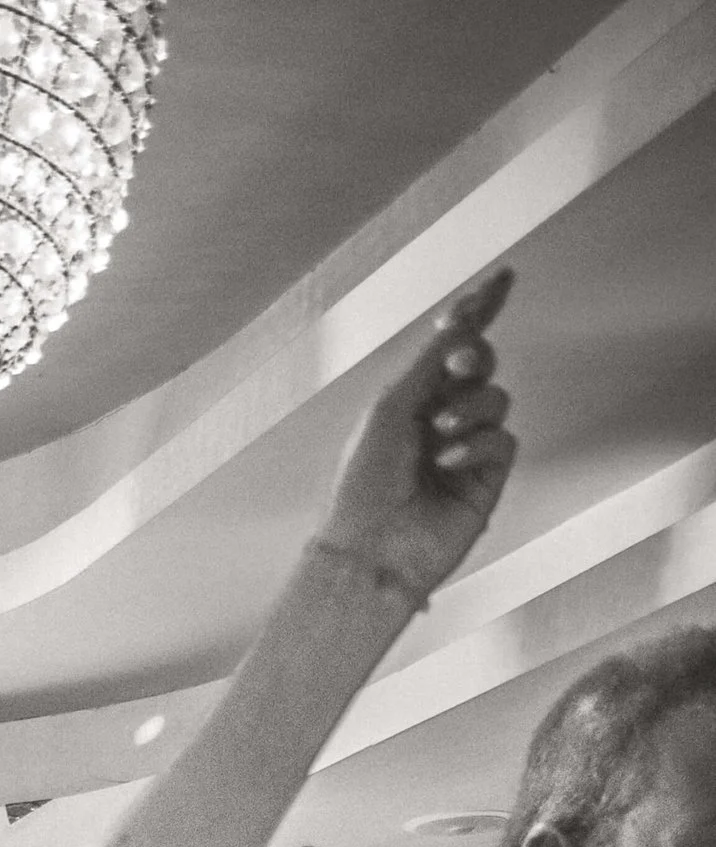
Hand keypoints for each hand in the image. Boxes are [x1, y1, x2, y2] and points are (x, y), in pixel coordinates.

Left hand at [316, 268, 515, 611]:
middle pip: (481, 363)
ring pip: (495, 399)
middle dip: (473, 355)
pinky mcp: (486, 479)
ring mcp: (467, 448)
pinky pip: (502, 441)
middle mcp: (440, 418)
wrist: (370, 548)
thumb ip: (432, 361)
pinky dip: (477, 445)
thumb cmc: (364, 482)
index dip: (478, 310)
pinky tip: (447, 463)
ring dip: (469, 408)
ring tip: (438, 435)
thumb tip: (462, 320)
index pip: (451, 345)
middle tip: (457, 365)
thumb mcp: (392, 405)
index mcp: (410, 397)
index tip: (503, 277)